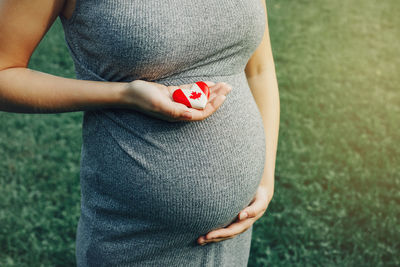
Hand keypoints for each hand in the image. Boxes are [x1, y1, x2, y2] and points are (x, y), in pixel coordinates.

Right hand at [117, 80, 231, 121]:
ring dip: (211, 91)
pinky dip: (200, 87)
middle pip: (203, 105)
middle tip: (229, 87)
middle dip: (217, 96)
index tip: (223, 95)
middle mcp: (180, 110)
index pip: (201, 112)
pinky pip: (191, 91)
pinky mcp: (173, 94)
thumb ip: (175, 110)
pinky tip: (209, 83)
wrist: (130, 92)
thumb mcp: (159, 104)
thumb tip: (191, 115)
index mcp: (178, 115)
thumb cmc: (143, 99)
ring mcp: (177, 101)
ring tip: (224, 84)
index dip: (214, 105)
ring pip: (199, 97)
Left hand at [197, 185, 272, 245]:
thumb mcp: (260, 203)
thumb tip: (241, 216)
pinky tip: (204, 233)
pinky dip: (213, 232)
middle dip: (212, 238)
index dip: (220, 234)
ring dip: (211, 238)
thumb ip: (253, 210)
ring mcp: (236, 223)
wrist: (261, 194)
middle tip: (199, 240)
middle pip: (225, 235)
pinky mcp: (232, 220)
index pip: (231, 231)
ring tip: (199, 240)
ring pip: (222, 234)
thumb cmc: (260, 197)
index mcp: (245, 223)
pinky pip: (222, 228)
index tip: (208, 235)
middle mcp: (240, 225)